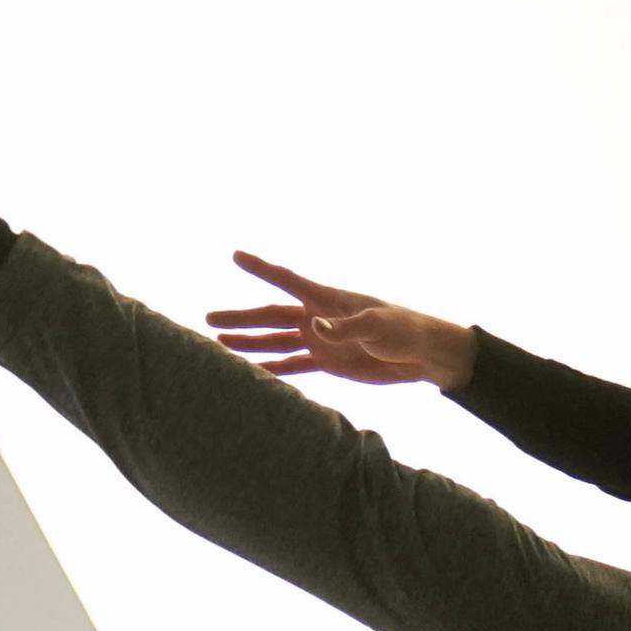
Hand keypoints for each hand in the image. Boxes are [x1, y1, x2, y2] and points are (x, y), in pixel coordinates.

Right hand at [209, 255, 474, 388]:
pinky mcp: (328, 362)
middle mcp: (318, 317)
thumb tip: (313, 326)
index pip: (287, 280)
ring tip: (221, 346)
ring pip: (277, 341)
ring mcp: (321, 340)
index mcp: (327, 300)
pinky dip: (274, 370)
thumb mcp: (377, 326)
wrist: (421, 355)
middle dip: (240, 318)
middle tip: (209, 320)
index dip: (261, 269)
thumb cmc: (403, 330)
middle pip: (271, 315)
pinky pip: (294, 366)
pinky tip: (254, 374)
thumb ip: (345, 327)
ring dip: (250, 344)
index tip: (235, 256)